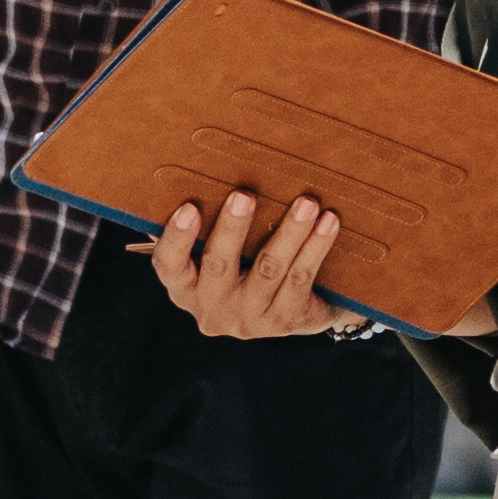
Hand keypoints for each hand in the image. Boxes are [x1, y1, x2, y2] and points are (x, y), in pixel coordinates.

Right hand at [145, 190, 369, 343]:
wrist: (293, 310)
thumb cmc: (245, 266)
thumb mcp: (220, 252)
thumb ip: (206, 227)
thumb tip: (198, 177)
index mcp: (185, 289)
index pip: (170, 266)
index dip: (176, 239)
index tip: (188, 207)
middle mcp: (212, 309)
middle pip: (219, 266)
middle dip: (232, 229)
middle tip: (244, 195)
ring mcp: (248, 320)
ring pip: (268, 270)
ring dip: (289, 232)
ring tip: (306, 203)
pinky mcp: (283, 321)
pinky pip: (300, 278)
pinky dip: (315, 247)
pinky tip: (328, 222)